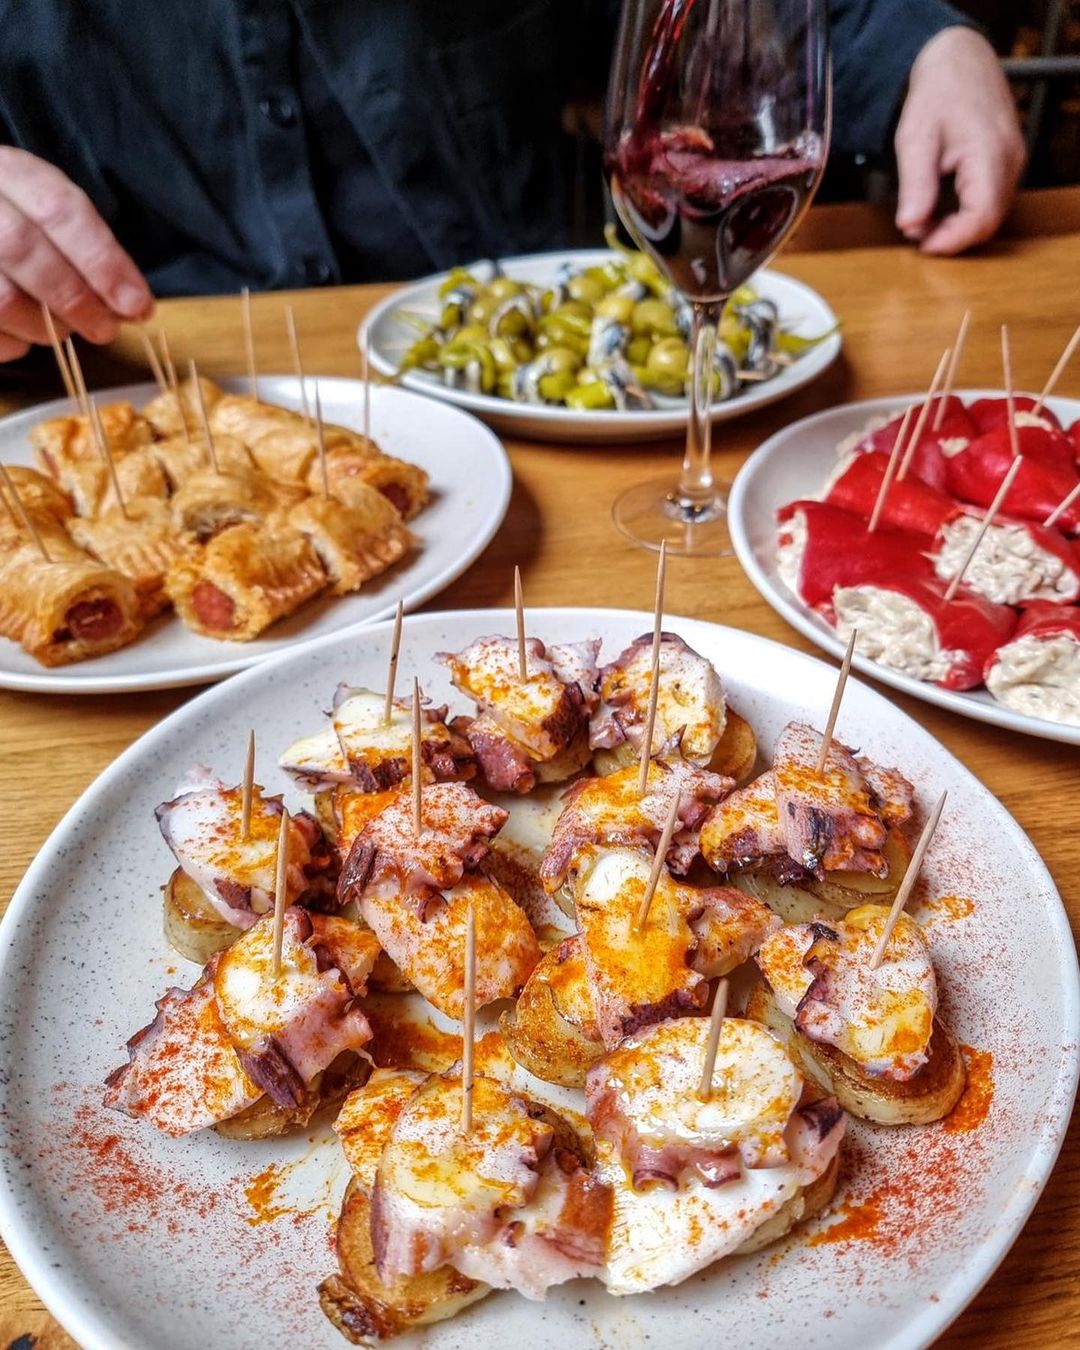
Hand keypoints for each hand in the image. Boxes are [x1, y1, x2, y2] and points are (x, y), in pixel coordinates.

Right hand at [0, 146, 153, 360]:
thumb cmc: (10, 221)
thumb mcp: (40, 211)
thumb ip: (81, 247)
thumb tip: (129, 303)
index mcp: (6, 169)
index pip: (59, 209)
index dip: (103, 262)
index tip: (137, 305)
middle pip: (24, 249)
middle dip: (75, 299)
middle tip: (105, 330)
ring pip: (1, 297)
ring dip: (44, 326)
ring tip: (62, 331)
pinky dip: (12, 343)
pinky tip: (22, 336)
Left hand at [894, 27, 1025, 255]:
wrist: (960, 60)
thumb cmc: (938, 93)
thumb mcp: (915, 138)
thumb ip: (915, 185)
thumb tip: (910, 226)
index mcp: (989, 152)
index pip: (980, 217)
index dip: (951, 240)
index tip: (922, 245)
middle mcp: (1010, 160)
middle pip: (989, 222)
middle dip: (952, 236)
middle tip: (918, 233)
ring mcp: (1014, 161)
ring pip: (991, 214)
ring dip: (958, 226)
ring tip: (925, 218)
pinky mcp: (1008, 163)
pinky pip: (992, 200)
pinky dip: (966, 212)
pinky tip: (941, 207)